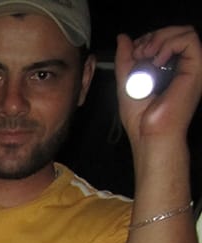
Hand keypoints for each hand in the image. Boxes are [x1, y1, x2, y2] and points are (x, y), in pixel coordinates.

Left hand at [116, 25, 201, 143]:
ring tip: (146, 55)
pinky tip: (156, 60)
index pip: (167, 39)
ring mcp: (191, 68)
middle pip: (177, 32)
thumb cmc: (139, 118)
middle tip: (138, 53)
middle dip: (153, 36)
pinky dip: (169, 43)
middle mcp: (184, 67)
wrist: (149, 135)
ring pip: (186, 32)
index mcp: (171, 69)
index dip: (149, 38)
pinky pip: (189, 40)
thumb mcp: (125, 82)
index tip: (133, 52)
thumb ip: (124, 60)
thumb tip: (123, 38)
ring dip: (161, 38)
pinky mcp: (196, 69)